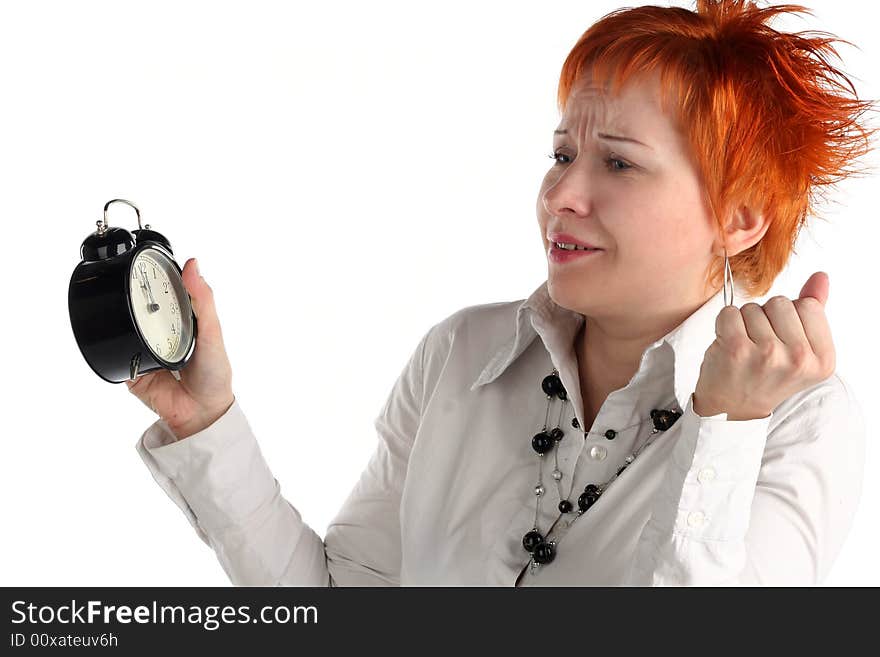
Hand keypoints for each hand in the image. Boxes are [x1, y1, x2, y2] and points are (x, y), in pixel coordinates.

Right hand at [126, 258, 235, 439]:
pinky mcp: (132, 368)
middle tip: (133, 283)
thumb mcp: (213, 332)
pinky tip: (125, 340)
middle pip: (144, 308)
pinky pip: (118, 353)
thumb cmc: (214, 373)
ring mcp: (146, 349)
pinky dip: (118, 346)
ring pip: (127, 328)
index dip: (160, 278)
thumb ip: (203, 300)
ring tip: (128, 310)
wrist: (200, 413)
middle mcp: (164, 333)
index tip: (150, 262)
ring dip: (126, 321)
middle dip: (137, 298)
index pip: (168, 293)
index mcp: (184, 321)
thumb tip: (194, 266)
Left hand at [692, 272, 835, 420]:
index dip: (789, 317)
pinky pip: (729, 312)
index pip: (809, 306)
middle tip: (760, 346)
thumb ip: (813, 313)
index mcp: (822, 359)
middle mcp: (799, 359)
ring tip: (745, 348)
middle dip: (766, 317)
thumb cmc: (765, 376)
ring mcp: (767, 354)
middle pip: (781, 303)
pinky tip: (727, 345)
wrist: (733, 408)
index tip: (782, 342)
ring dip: (744, 322)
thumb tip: (821, 277)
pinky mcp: (736, 349)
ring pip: (753, 307)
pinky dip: (724, 323)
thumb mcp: (800, 351)